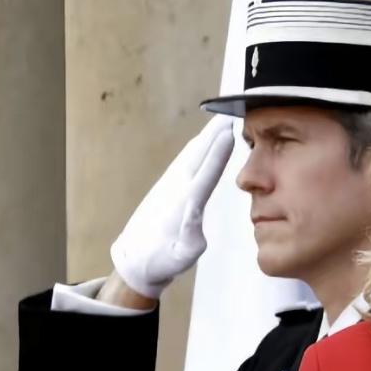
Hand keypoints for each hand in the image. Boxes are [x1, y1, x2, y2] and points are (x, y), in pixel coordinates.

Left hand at [110, 116, 234, 298]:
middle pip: (199, 153)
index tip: (230, 133)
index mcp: (184, 204)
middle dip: (215, 133)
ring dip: (208, 134)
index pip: (205, 174)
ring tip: (224, 117)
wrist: (136, 258)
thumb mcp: (183, 256)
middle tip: (233, 111)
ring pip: (192, 152)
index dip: (218, 154)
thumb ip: (192, 238)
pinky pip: (188, 158)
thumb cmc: (164, 259)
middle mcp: (177, 187)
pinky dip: (200, 144)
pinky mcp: (168, 184)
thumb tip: (196, 214)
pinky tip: (206, 137)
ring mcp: (171, 183)